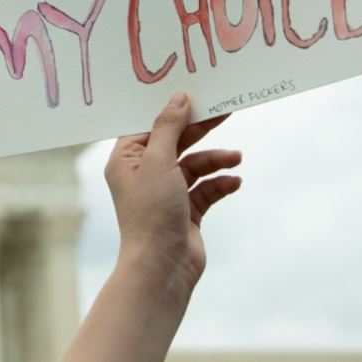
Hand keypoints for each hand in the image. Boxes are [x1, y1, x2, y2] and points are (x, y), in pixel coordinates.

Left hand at [104, 91, 242, 300]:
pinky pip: (206, 189)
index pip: (149, 126)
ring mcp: (166, 194)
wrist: (162, 268)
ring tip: (236, 158)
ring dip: (216, 159)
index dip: (171, 110)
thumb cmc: (151, 213)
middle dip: (201, 129)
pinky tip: (234, 181)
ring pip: (195, 165)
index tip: (195, 94)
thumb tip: (178, 97)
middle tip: (226, 111)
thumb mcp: (159, 161)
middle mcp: (143, 175)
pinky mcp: (185, 212)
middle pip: (175, 141)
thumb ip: (170, 127)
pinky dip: (220, 183)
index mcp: (126, 160)